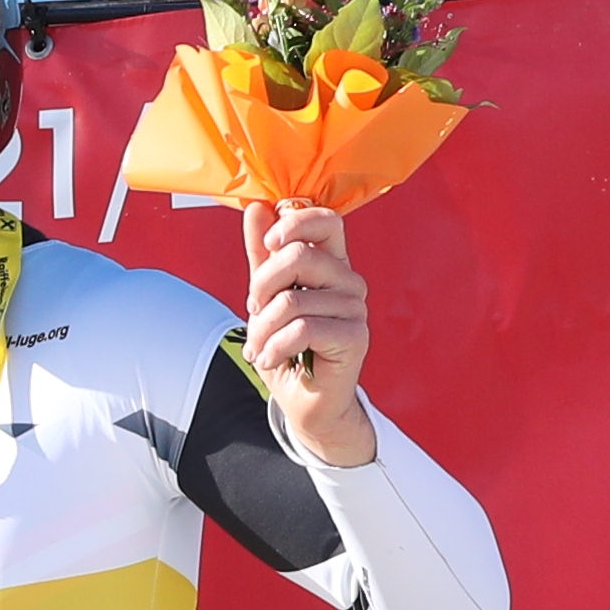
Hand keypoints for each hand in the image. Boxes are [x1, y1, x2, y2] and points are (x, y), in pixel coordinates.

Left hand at [241, 199, 376, 466]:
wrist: (304, 401)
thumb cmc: (287, 348)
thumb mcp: (265, 298)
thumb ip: (262, 256)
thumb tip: (257, 208)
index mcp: (330, 264)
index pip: (326, 220)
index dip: (294, 223)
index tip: (270, 244)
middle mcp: (349, 281)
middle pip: (299, 256)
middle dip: (261, 287)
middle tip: (254, 312)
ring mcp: (355, 309)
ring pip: (292, 300)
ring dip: (262, 329)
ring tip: (260, 348)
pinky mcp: (355, 337)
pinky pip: (302, 330)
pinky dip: (275, 347)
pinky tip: (271, 360)